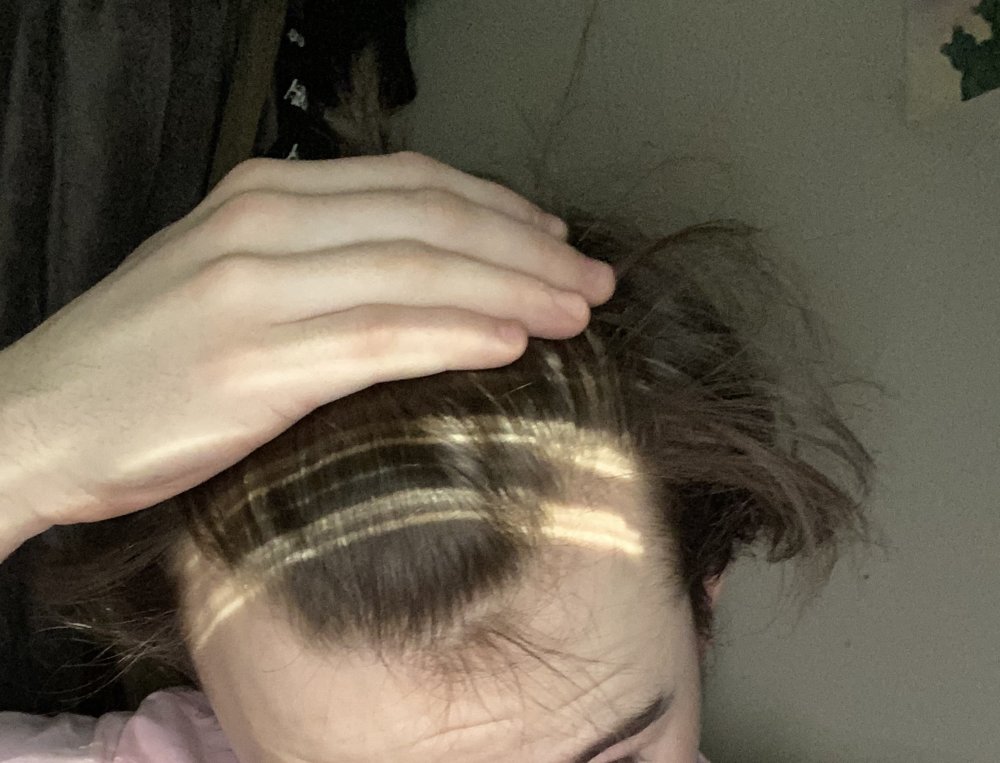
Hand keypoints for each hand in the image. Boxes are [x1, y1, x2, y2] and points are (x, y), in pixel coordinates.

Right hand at [0, 151, 614, 530]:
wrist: (34, 419)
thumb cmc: (137, 359)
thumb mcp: (224, 275)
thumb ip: (315, 258)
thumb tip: (417, 271)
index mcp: (260, 195)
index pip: (411, 183)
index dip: (498, 207)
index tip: (553, 237)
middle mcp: (263, 226)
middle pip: (431, 220)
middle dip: (528, 248)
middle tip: (591, 278)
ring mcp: (257, 290)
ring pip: (420, 273)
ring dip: (515, 290)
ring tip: (578, 312)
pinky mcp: (255, 364)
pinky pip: (381, 338)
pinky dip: (456, 335)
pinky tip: (513, 341)